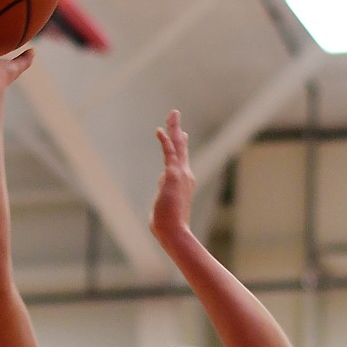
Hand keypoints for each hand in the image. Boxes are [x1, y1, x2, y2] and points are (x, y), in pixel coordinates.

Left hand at [150, 110, 195, 241]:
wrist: (174, 232)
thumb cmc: (167, 225)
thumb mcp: (163, 206)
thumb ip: (162, 192)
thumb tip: (162, 182)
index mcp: (184, 183)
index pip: (181, 160)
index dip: (180, 146)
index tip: (181, 134)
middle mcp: (186, 176)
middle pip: (181, 148)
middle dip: (178, 130)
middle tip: (175, 115)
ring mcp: (181, 175)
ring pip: (177, 147)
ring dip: (174, 129)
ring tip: (173, 114)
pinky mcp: (173, 176)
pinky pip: (169, 154)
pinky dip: (165, 141)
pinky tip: (159, 130)